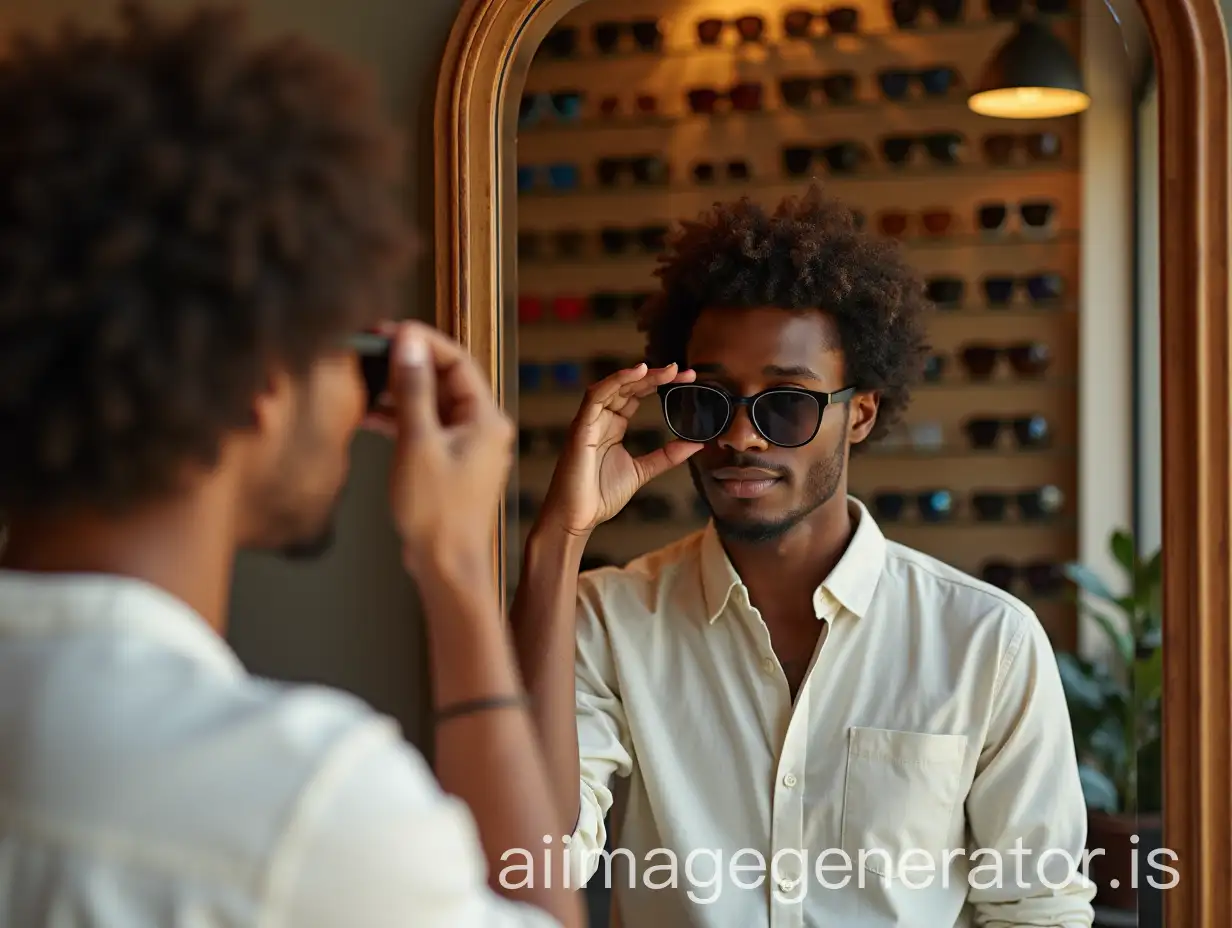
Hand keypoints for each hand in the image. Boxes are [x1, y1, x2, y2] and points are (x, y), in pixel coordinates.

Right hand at [372, 322, 514, 580]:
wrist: (446, 566)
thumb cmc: (436, 512)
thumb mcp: (418, 443)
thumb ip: (412, 390)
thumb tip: (408, 343)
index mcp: (485, 418)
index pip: (456, 360)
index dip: (421, 340)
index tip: (386, 329)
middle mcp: (482, 427)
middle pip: (443, 378)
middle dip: (406, 362)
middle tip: (368, 349)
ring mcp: (467, 446)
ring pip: (431, 403)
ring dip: (398, 390)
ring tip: (362, 379)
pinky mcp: (449, 462)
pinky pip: (425, 427)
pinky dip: (399, 418)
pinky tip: (368, 415)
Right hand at [538, 362, 701, 537]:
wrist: (576, 518)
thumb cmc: (600, 496)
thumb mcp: (642, 471)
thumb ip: (667, 456)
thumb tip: (697, 444)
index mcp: (613, 426)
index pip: (637, 395)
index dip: (660, 383)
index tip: (688, 379)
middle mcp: (601, 418)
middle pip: (629, 386)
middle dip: (657, 376)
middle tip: (685, 372)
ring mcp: (589, 421)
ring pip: (614, 386)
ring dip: (640, 375)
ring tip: (668, 371)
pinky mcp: (580, 427)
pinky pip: (596, 396)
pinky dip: (616, 381)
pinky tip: (638, 372)